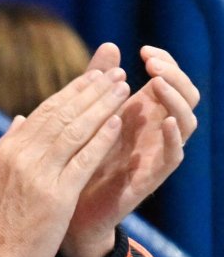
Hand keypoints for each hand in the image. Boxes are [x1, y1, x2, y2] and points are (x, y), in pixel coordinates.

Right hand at [0, 65, 128, 256]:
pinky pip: (83, 160)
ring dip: (102, 106)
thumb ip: (8, 147)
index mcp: (9, 150)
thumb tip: (20, 118)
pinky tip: (116, 123)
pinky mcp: (57, 197)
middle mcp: (23, 157)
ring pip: (75, 130)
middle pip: (63, 114)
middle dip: (92, 90)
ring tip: (122, 90)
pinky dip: (101, 139)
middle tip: (115, 73)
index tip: (94, 76)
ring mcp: (40, 175)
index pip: (46, 111)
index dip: (73, 91)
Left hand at [59, 42, 199, 256]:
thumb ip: (99, 83)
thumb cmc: (78, 162)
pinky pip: (175, 155)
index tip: (144, 51)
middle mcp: (155, 130)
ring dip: (177, 99)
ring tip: (159, 84)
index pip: (170, 79)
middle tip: (152, 64)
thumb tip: (110, 45)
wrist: (68, 211)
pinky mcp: (151, 177)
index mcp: (143, 113)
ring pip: (188, 121)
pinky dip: (175, 137)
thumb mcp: (88, 116)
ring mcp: (156, 153)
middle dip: (174, 74)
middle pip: (186, 94)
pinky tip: (167, 121)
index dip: (165, 61)